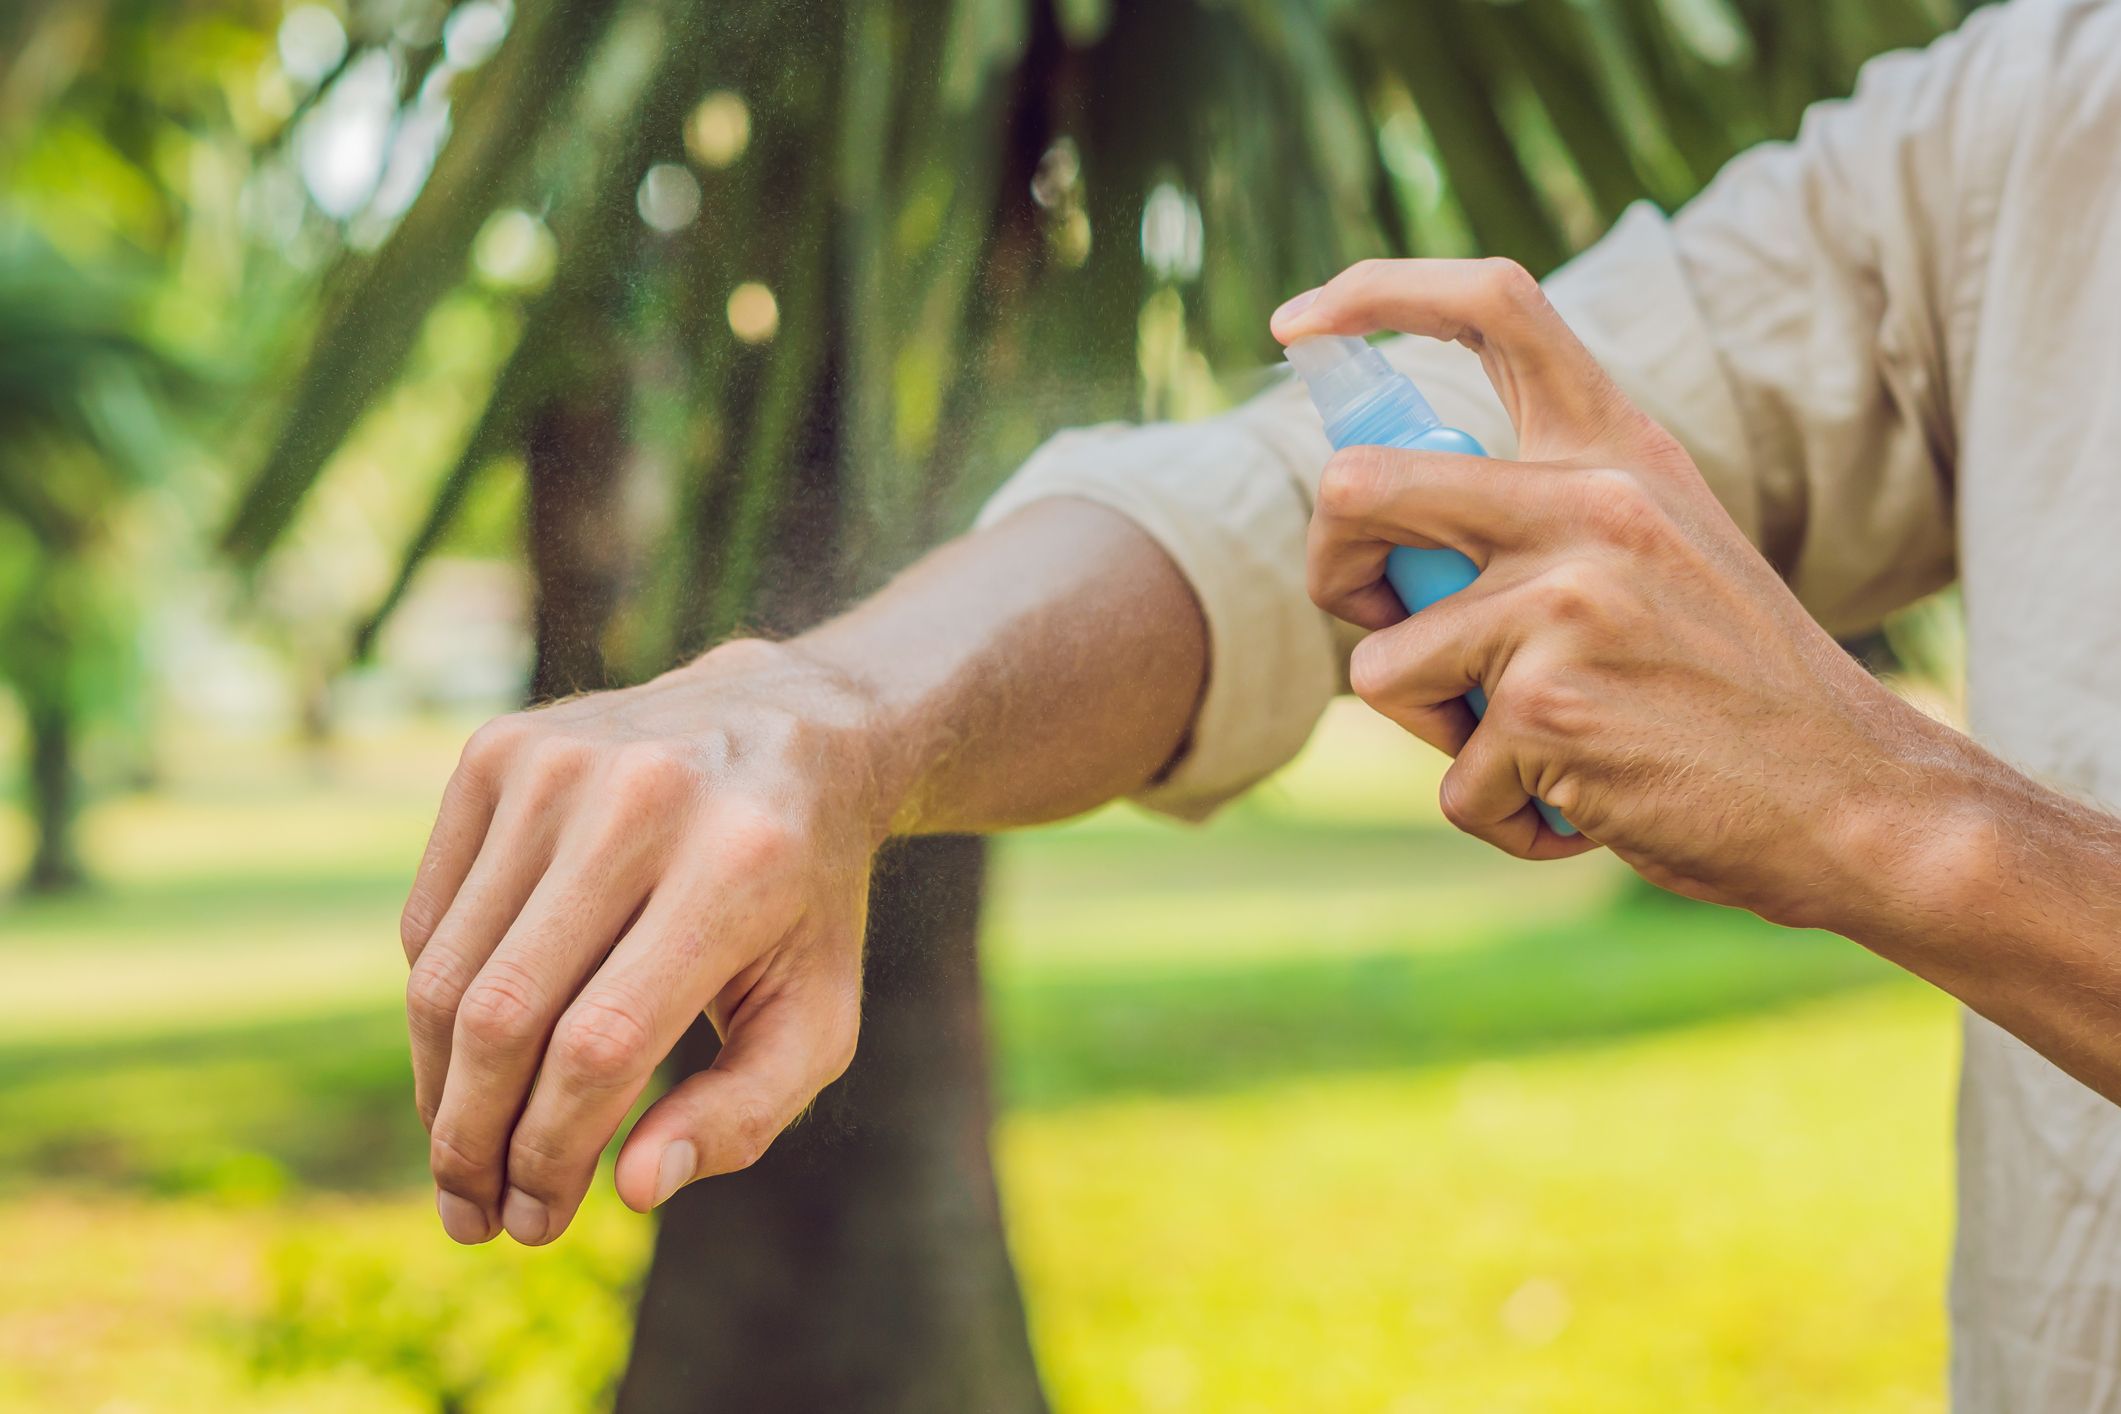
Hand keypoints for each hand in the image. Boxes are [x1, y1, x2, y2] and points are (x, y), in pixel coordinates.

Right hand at [400, 638, 879, 1244]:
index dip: (552, 1153)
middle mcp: (642, 799)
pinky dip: (439, 1006)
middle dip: (474, 1140)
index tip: (536, 1224)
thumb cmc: (804, 902)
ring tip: (461, 1160)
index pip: (602, 1045)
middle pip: (505, 1015)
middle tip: (475, 1217)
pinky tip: (475, 1057)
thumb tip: (635, 1189)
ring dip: (438, 1091)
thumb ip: (745, 1112)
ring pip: (446, 974)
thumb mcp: (818, 1012)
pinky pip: (431, 920)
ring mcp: (558, 764)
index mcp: (738, 866)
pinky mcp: (498, 751)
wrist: (785, 728)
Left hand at [1273, 258, 1956, 923]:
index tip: (1297, 325)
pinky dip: (1501, 814)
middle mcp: (1589, 505)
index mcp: (1618, 451)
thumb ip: (1543, 514)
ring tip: (1535, 747)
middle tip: (1378, 620)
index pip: (1494, 304)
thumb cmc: (1734, 687)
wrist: (1851, 796)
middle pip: (1357, 489)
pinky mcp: (1547, 709)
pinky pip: (1451, 781)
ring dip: (1434, 730)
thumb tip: (1373, 516)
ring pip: (1381, 667)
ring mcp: (1564, 604)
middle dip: (1328, 571)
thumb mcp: (1661, 548)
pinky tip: (1583, 806)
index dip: (1375, 293)